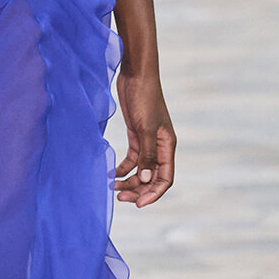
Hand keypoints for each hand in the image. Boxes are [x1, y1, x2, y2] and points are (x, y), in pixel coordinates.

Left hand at [114, 68, 174, 206]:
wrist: (135, 75)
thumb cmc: (144, 98)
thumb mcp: (144, 127)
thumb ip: (146, 154)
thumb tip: (147, 179)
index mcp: (167, 145)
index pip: (165, 178)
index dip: (153, 193)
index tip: (138, 204)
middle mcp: (160, 146)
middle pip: (152, 177)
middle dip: (138, 189)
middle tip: (120, 197)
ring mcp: (148, 141)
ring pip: (141, 170)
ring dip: (129, 180)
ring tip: (113, 187)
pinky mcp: (136, 135)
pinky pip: (132, 159)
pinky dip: (122, 168)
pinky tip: (111, 173)